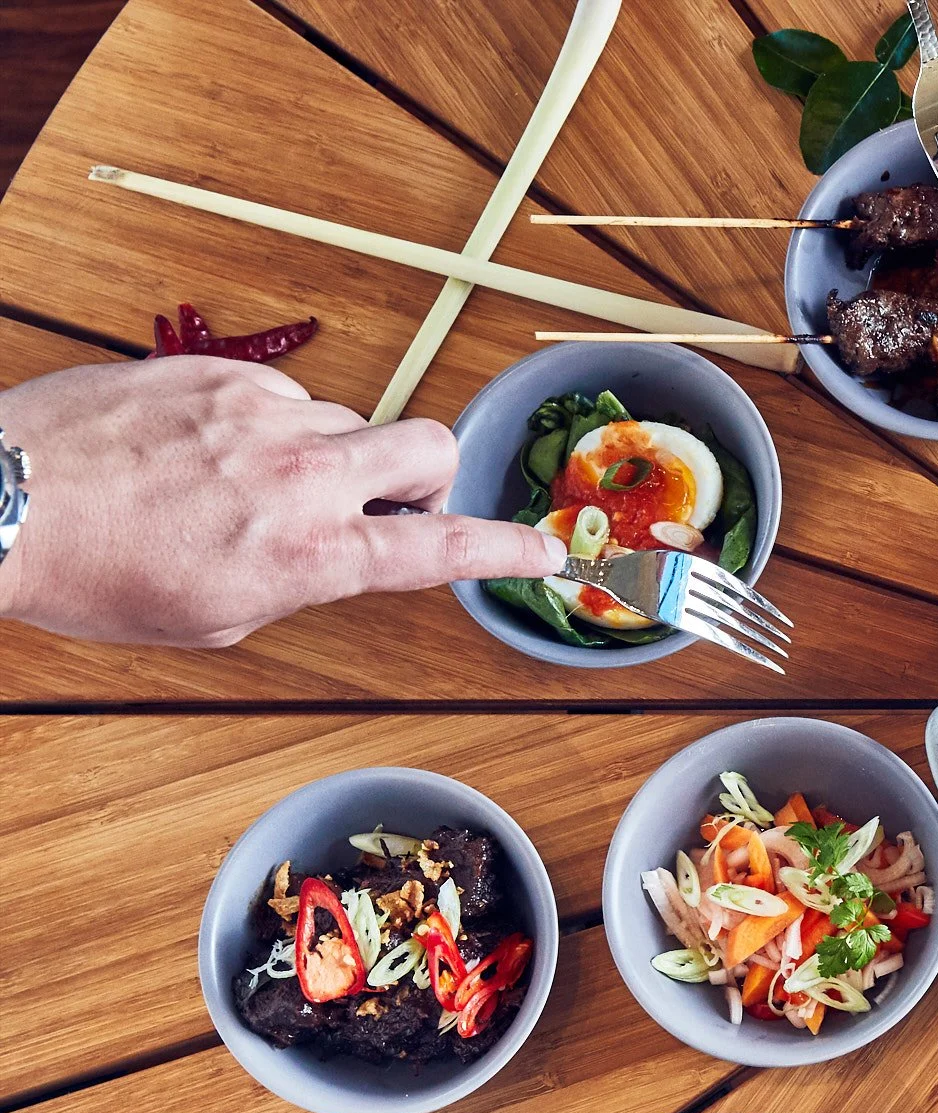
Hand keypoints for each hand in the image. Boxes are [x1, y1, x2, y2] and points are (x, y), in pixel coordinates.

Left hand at [0, 356, 564, 646]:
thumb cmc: (94, 575)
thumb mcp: (213, 619)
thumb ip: (294, 582)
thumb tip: (326, 555)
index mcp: (308, 555)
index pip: (443, 550)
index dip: (506, 551)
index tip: (542, 552)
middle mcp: (300, 476)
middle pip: (428, 448)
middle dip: (424, 475)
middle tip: (386, 499)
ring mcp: (261, 412)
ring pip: (345, 420)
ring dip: (326, 451)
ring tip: (251, 478)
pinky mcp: (217, 369)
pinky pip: (279, 391)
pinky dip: (263, 421)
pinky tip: (206, 447)